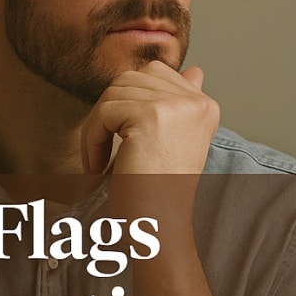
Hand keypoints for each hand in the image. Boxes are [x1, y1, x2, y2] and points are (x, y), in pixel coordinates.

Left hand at [81, 61, 219, 176]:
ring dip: (96, 128)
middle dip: (106, 114)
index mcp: (204, 105)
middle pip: (129, 79)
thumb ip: (179, 102)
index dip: (127, 103)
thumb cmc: (155, 189)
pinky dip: (92, 140)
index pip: (154, 73)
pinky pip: (104, 112)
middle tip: (102, 151)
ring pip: (113, 93)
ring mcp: (179, 106)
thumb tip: (195, 70)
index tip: (127, 143)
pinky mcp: (154, 115)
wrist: (155, 226)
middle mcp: (198, 102)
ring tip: (100, 161)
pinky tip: (97, 167)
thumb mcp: (173, 140)